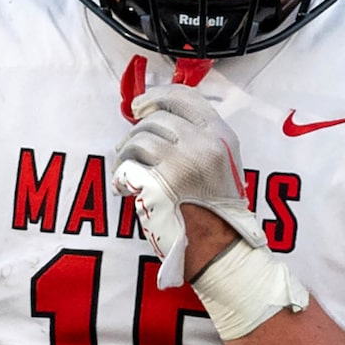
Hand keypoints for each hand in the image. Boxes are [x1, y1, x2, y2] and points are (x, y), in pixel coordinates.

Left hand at [112, 86, 265, 287]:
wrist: (220, 247)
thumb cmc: (217, 209)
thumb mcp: (223, 163)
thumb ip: (199, 137)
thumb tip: (156, 116)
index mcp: (221, 134)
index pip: (184, 96)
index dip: (156, 96)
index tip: (139, 106)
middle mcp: (204, 143)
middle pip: (156, 119)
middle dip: (136, 132)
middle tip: (129, 149)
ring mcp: (182, 162)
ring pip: (138, 140)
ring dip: (125, 154)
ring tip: (126, 170)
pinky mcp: (161, 183)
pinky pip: (129, 167)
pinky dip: (121, 176)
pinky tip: (125, 187)